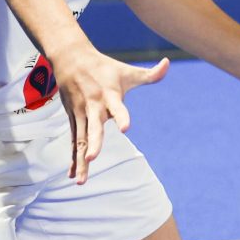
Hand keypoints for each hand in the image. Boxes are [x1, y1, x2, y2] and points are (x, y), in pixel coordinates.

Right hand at [53, 50, 168, 183]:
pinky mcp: (73, 119)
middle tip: (92, 158)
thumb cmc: (105, 67)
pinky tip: (75, 176)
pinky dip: (73, 159)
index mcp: (109, 95)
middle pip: (93, 127)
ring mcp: (81, 114)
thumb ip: (150, 74)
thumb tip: (168, 62)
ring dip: (81, 160)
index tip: (126, 128)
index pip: (117, 107)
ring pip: (80, 140)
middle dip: (93, 143)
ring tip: (82, 181)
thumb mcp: (128, 70)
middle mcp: (93, 106)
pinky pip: (74, 142)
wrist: (71, 58)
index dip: (121, 116)